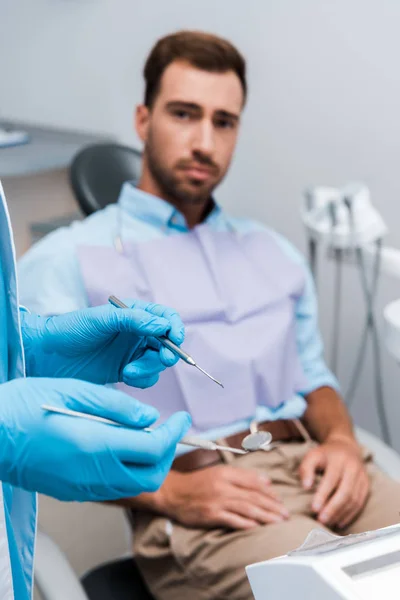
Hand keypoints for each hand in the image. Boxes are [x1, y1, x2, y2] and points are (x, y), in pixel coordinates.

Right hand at [0, 377, 190, 501]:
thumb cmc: (23, 407)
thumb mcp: (72, 391)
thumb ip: (115, 406)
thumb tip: (149, 416)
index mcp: (97, 445)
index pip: (155, 448)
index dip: (176, 433)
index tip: (183, 417)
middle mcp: (93, 473)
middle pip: (151, 476)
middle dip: (168, 453)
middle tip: (169, 428)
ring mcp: (81, 487)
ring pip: (133, 486)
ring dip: (149, 463)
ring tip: (145, 434)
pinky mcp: (71, 491)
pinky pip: (112, 487)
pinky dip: (127, 470)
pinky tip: (119, 447)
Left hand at [20, 300, 184, 387]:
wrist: (46, 355)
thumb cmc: (70, 330)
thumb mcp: (102, 319)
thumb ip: (133, 320)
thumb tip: (163, 326)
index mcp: (134, 314)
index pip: (165, 318)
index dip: (175, 327)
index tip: (176, 338)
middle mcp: (137, 333)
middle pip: (167, 343)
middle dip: (167, 352)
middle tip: (163, 359)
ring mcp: (132, 353)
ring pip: (158, 363)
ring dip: (150, 368)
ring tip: (129, 371)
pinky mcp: (126, 371)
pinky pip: (147, 378)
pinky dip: (142, 379)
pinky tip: (126, 377)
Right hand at [159, 465, 288, 528]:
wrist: (173, 493)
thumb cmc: (197, 483)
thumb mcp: (219, 473)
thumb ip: (242, 476)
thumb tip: (266, 480)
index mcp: (226, 473)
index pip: (254, 482)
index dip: (270, 492)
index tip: (281, 501)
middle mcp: (223, 486)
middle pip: (254, 496)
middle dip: (272, 506)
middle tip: (286, 514)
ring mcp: (217, 501)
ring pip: (247, 508)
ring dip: (265, 516)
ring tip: (278, 522)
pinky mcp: (211, 515)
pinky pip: (233, 520)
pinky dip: (247, 524)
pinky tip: (258, 528)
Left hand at [299, 437, 369, 528]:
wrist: (346, 447)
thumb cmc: (325, 455)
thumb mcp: (312, 455)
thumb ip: (306, 469)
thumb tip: (306, 486)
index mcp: (338, 459)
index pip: (331, 479)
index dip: (322, 495)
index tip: (314, 509)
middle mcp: (353, 468)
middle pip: (345, 492)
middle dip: (333, 509)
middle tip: (321, 520)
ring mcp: (361, 477)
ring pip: (354, 500)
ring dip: (341, 514)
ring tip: (328, 523)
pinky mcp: (366, 485)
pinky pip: (360, 503)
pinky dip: (350, 514)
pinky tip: (339, 522)